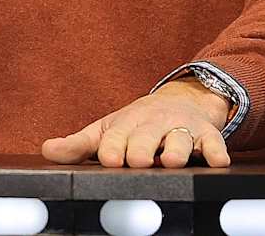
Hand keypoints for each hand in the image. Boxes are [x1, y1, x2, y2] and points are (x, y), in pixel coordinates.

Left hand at [41, 78, 231, 167]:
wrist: (180, 103)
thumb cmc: (136, 126)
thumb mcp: (106, 131)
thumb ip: (78, 145)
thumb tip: (47, 151)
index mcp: (126, 124)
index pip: (116, 136)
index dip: (113, 147)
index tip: (108, 159)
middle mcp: (154, 124)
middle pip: (147, 136)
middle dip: (142, 147)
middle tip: (137, 161)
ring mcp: (181, 129)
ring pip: (181, 139)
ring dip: (177, 149)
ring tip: (172, 161)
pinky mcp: (208, 136)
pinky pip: (215, 144)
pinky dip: (217, 152)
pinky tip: (217, 161)